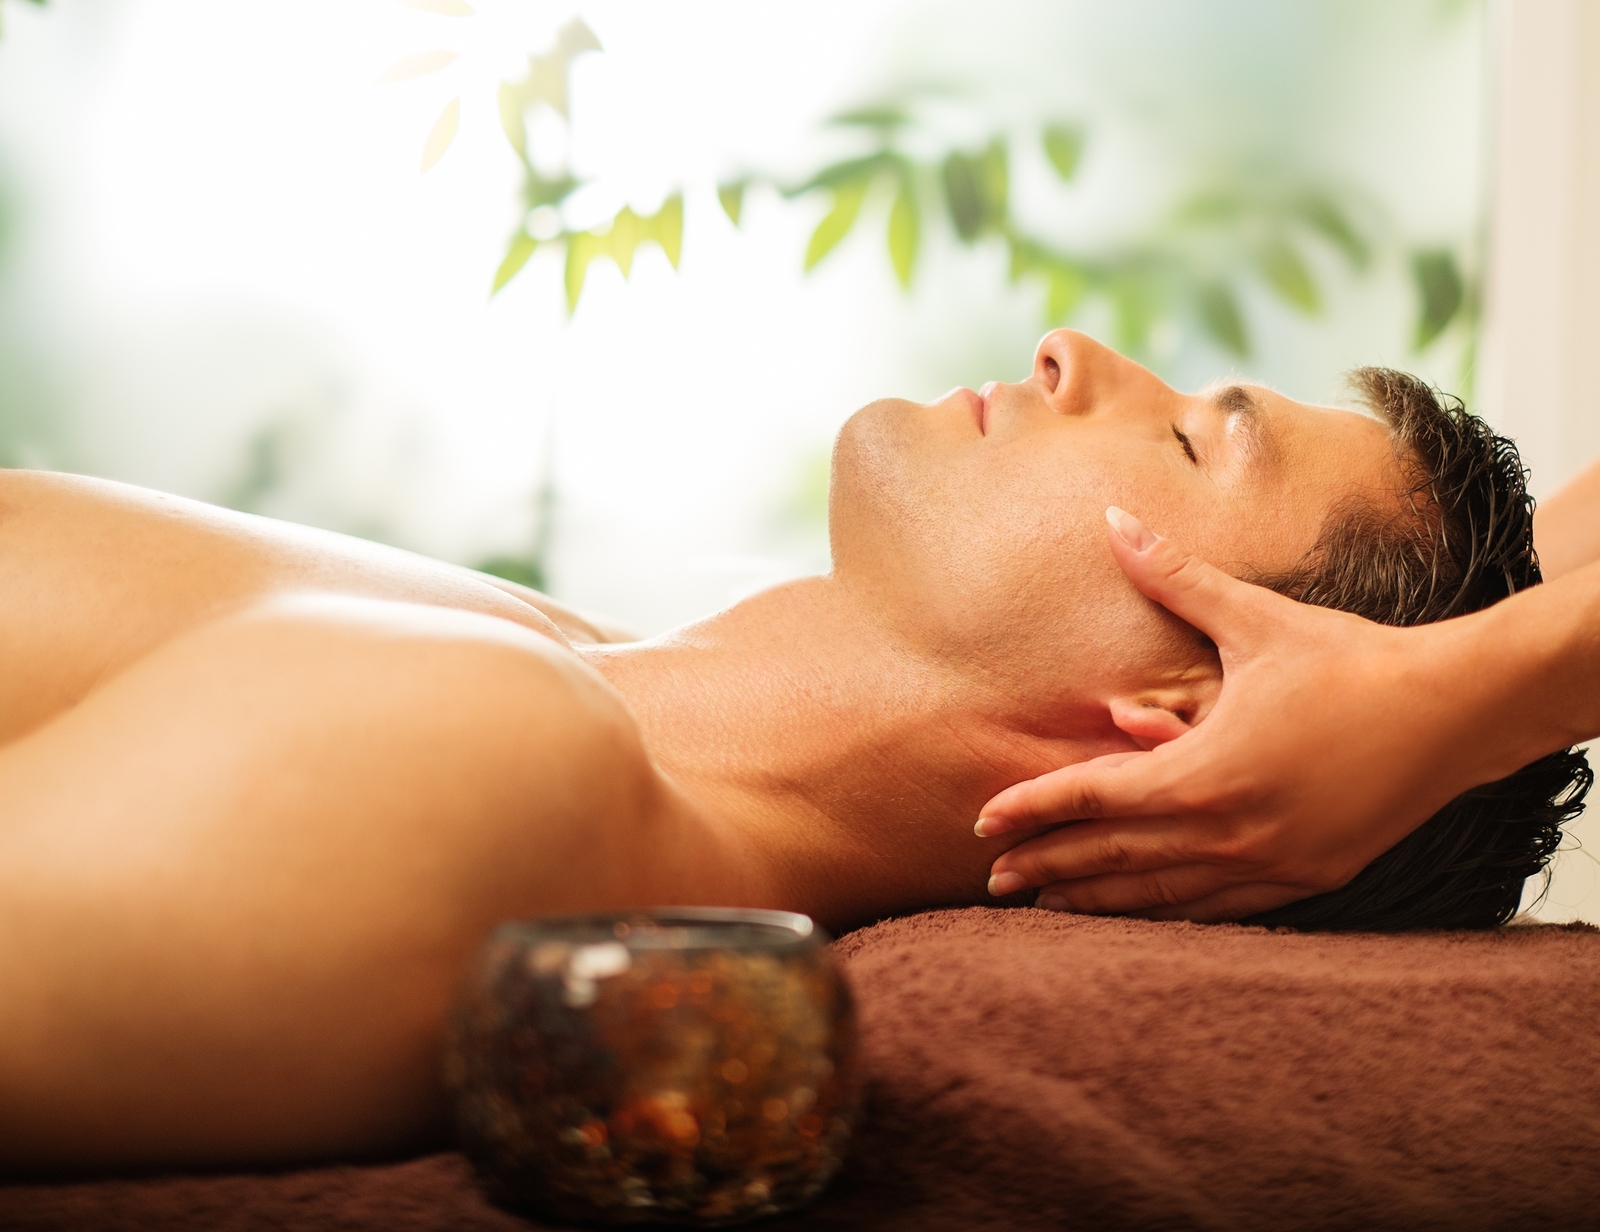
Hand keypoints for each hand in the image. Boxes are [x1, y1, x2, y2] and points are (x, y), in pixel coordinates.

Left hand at [979, 507, 1489, 920]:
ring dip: (1100, 901)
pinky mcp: (1308, 879)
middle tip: (993, 881)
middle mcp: (1231, 830)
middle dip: (1051, 868)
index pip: (1097, 796)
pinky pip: (1221, 906)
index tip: (984, 823)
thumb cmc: (1351, 659)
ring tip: (1049, 905)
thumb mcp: (1256, 618)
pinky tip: (1144, 914)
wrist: (1456, 710)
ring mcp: (1271, 864)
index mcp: (1207, 771)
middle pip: (1117, 858)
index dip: (1036, 809)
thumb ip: (1176, 578)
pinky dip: (1171, 910)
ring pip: (1165, 895)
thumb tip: (1116, 521)